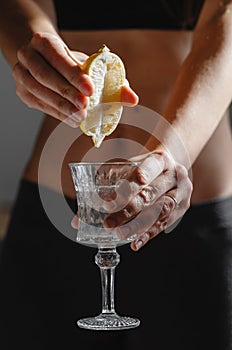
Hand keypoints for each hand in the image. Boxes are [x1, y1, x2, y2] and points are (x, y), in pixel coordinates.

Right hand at [13, 32, 137, 125]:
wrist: (44, 60)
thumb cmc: (70, 62)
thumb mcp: (89, 64)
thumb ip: (111, 80)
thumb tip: (133, 99)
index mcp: (44, 42)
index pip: (58, 57)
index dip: (74, 74)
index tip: (91, 90)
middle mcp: (28, 56)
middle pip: (46, 76)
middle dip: (67, 93)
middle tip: (85, 108)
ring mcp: (22, 75)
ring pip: (40, 92)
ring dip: (61, 107)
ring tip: (80, 118)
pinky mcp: (23, 93)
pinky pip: (39, 105)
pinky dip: (57, 113)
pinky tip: (71, 120)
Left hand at [103, 150, 192, 250]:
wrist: (172, 167)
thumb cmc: (146, 167)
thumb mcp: (132, 165)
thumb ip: (113, 180)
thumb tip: (89, 205)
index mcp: (160, 159)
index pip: (144, 173)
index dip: (126, 188)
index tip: (108, 203)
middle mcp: (174, 174)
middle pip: (150, 194)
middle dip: (128, 210)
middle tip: (109, 224)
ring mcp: (181, 191)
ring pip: (160, 211)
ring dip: (138, 225)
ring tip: (120, 234)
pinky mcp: (182, 207)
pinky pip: (165, 223)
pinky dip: (149, 234)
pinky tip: (136, 243)